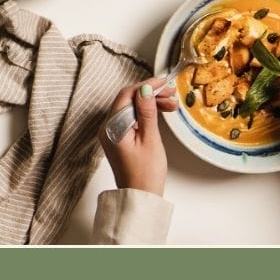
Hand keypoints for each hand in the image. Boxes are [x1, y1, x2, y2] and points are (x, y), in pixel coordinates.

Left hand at [99, 79, 175, 195]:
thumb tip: (145, 89)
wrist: (140, 196)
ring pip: (131, 108)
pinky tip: (160, 113)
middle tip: (171, 94)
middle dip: (150, 94)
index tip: (163, 82)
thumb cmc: (145, 174)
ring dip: (150, 103)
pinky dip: (145, 114)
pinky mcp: (118, 139)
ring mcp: (112, 134)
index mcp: (111, 128)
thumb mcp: (150, 138)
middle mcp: (107, 129)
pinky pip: (130, 118)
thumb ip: (146, 112)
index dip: (145, 86)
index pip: (126, 95)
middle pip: (128, 100)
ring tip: (172, 105)